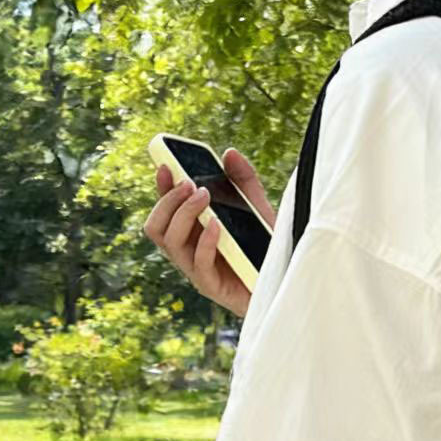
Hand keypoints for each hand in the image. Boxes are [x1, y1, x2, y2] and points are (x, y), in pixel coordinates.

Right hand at [143, 148, 276, 318]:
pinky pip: (199, 263)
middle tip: (189, 183)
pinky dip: (205, 241)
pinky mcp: (211, 287)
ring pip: (170, 243)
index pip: (164, 211)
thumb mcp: (256, 205)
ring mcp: (197, 270)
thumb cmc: (265, 247)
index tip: (165, 166)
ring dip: (183, 214)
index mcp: (192, 232)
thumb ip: (243, 179)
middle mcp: (188, 251)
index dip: (161, 189)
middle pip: (156, 227)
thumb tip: (229, 153)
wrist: (284, 279)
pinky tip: (217, 224)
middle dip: (168, 201)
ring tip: (203, 196)